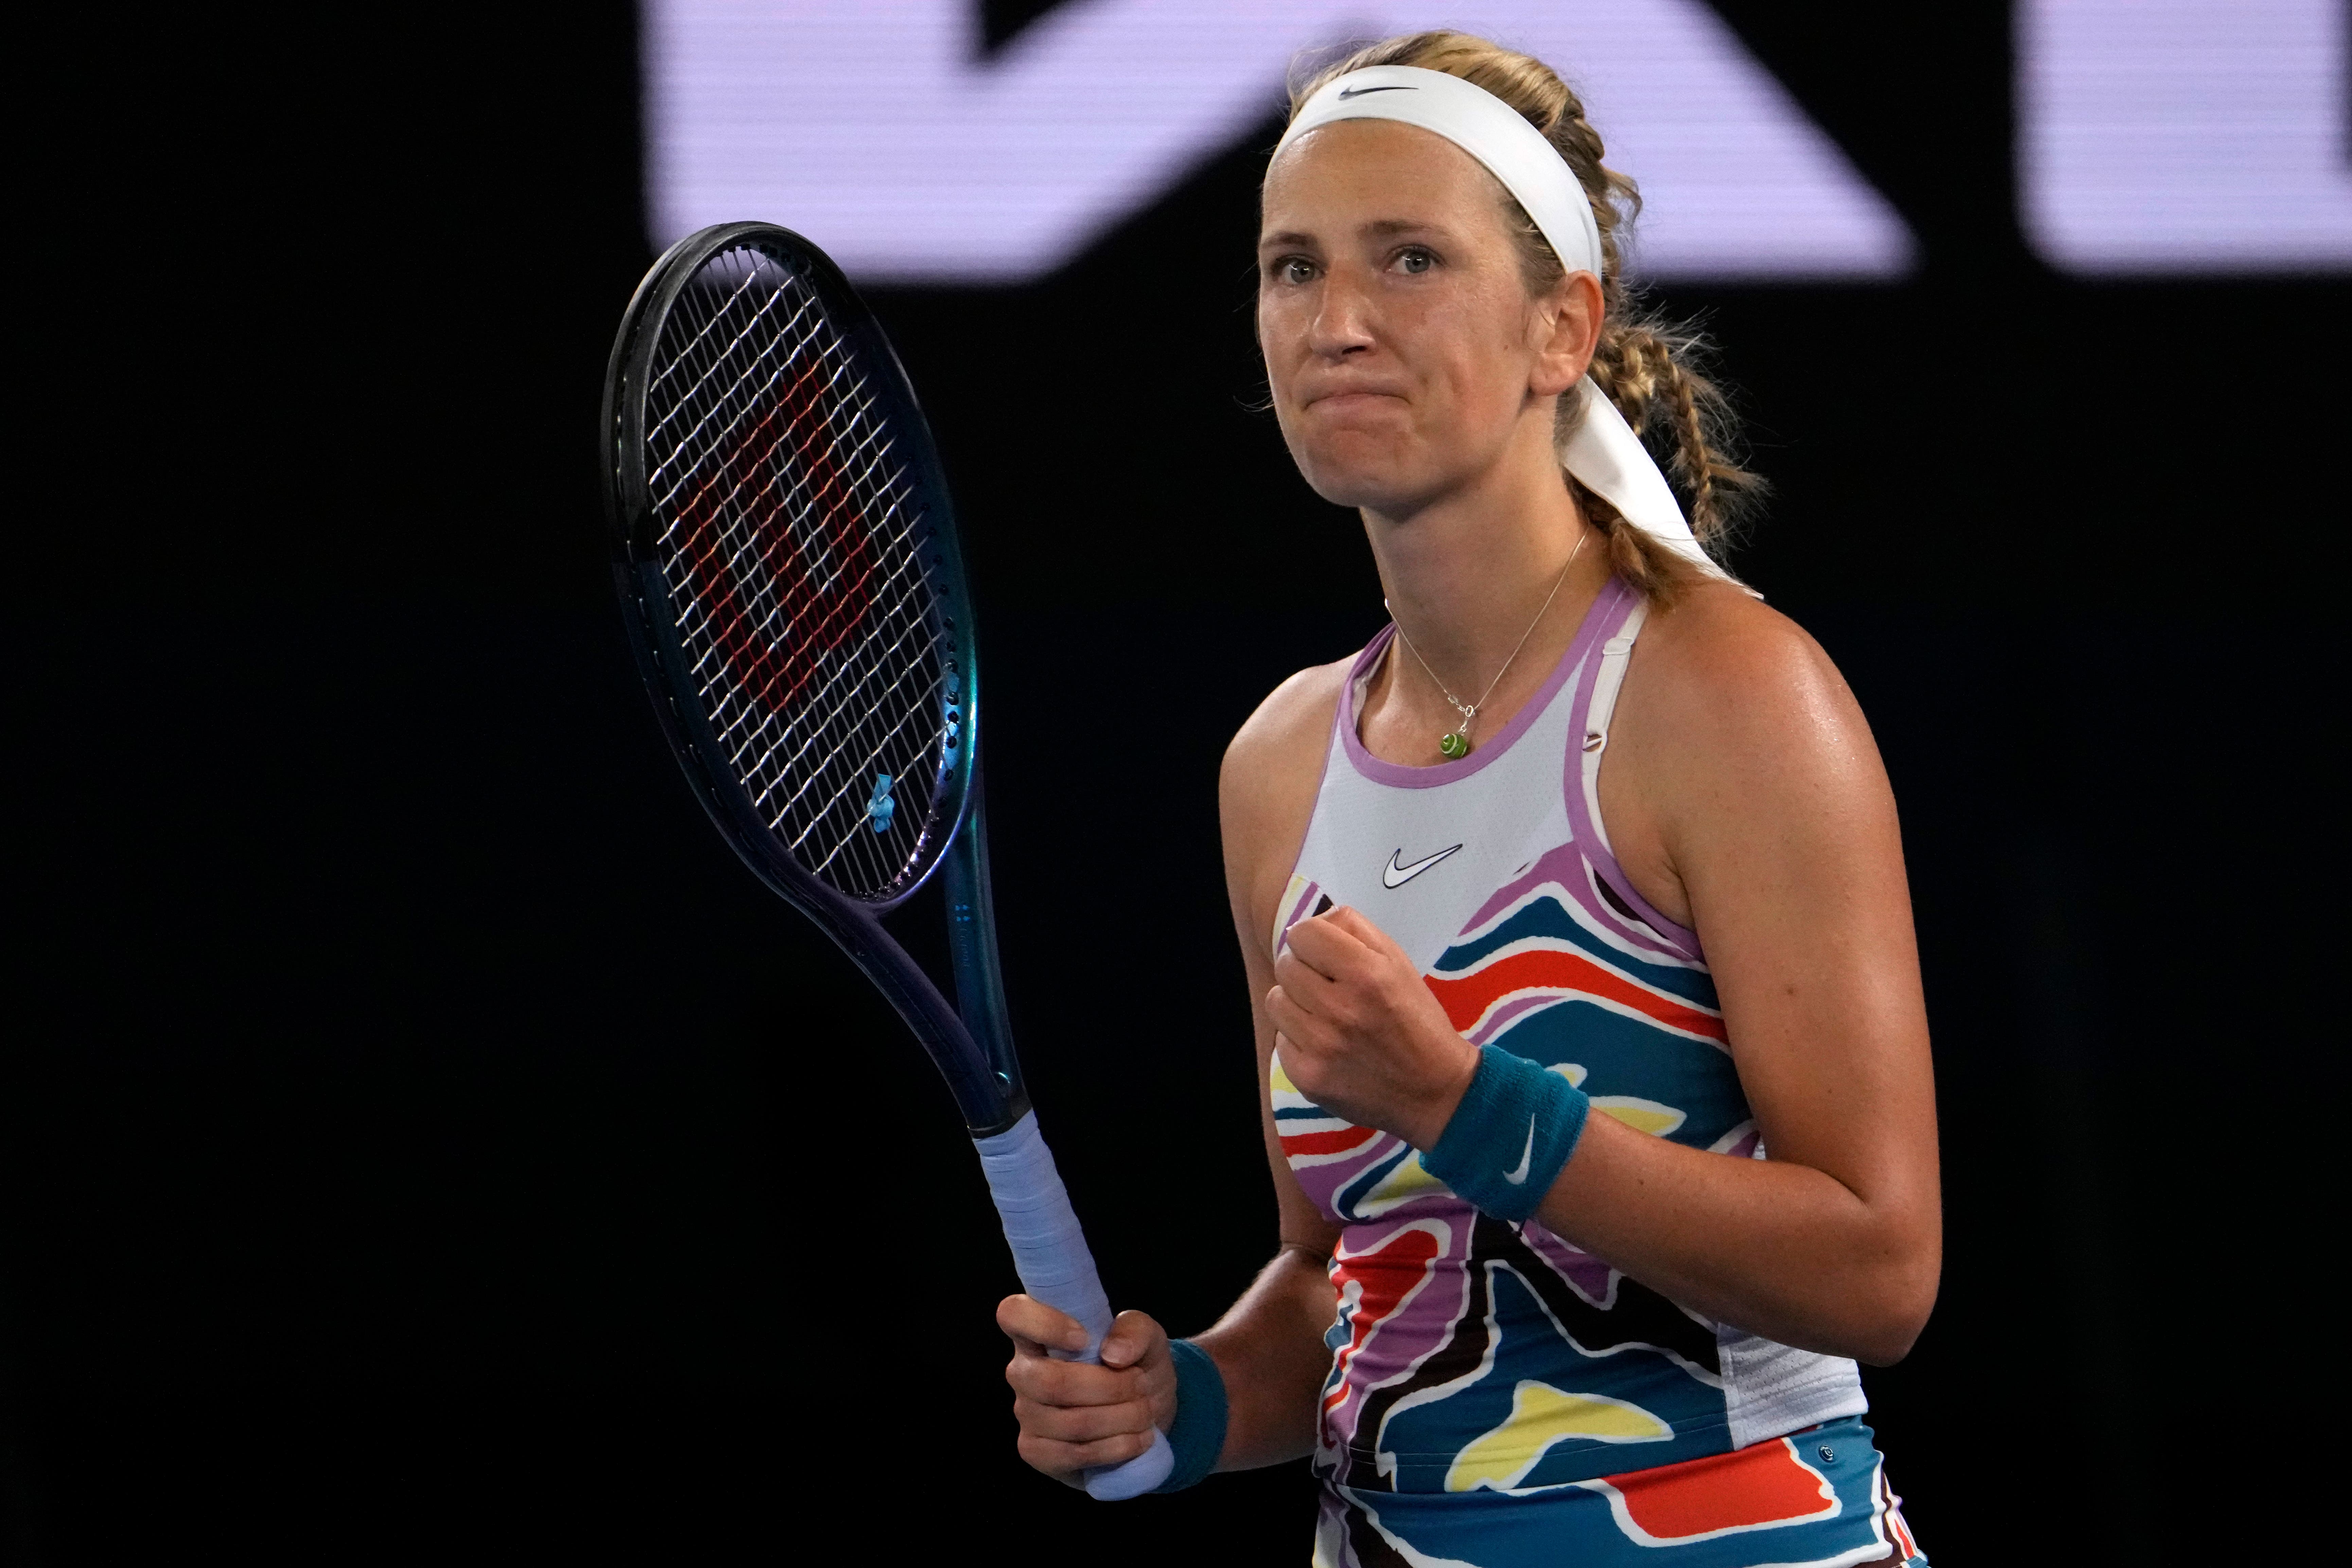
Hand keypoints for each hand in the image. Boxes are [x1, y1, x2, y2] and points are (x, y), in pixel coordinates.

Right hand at [999, 1296, 1175, 1486]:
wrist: (1147, 1414)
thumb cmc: (1136, 1365)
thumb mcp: (1148, 1337)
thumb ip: (1135, 1330)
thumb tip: (1113, 1353)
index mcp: (1039, 1333)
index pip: (1013, 1314)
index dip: (1043, 1324)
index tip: (1084, 1339)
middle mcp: (1023, 1371)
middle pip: (1050, 1382)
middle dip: (1109, 1387)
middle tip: (1141, 1386)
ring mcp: (1026, 1413)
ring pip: (1069, 1423)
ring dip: (1120, 1419)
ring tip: (1145, 1414)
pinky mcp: (1035, 1451)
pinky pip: (1071, 1455)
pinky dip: (1113, 1449)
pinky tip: (1136, 1440)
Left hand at [1267, 906, 1478, 1147]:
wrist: (1434, 1093)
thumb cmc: (1417, 1021)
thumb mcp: (1399, 963)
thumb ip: (1355, 930)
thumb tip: (1314, 921)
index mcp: (1368, 975)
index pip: (1302, 933)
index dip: (1313, 939)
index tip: (1325, 953)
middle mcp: (1340, 1010)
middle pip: (1286, 965)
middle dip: (1305, 969)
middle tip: (1329, 985)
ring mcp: (1320, 1047)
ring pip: (1276, 1000)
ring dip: (1296, 1002)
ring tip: (1326, 1014)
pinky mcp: (1307, 1077)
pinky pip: (1280, 1040)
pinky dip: (1298, 1039)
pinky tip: (1326, 1045)